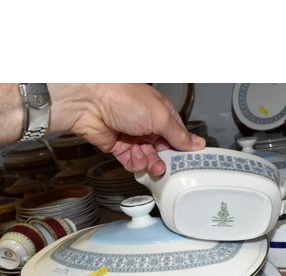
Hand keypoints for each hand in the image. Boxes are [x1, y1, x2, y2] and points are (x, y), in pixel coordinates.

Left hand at [48, 83, 205, 175]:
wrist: (89, 103)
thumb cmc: (122, 97)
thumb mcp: (160, 116)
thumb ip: (179, 134)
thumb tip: (197, 143)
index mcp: (161, 112)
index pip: (178, 134)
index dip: (183, 148)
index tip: (189, 161)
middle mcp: (147, 124)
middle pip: (163, 149)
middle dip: (166, 159)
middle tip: (169, 167)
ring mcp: (132, 136)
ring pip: (148, 158)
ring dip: (151, 163)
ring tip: (152, 165)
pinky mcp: (118, 147)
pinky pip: (132, 162)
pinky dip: (135, 164)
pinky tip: (135, 158)